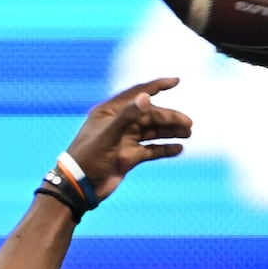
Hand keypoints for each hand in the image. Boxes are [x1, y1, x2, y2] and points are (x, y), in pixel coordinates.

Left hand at [66, 77, 192, 200]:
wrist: (78, 187)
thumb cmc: (87, 158)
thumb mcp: (108, 136)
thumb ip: (127, 116)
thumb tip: (147, 96)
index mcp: (110, 112)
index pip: (137, 94)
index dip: (157, 86)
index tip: (176, 81)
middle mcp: (118, 124)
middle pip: (149, 115)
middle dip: (170, 117)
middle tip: (188, 124)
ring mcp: (124, 140)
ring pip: (152, 132)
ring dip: (170, 131)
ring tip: (188, 133)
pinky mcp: (128, 157)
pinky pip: (151, 149)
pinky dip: (164, 148)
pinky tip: (178, 148)